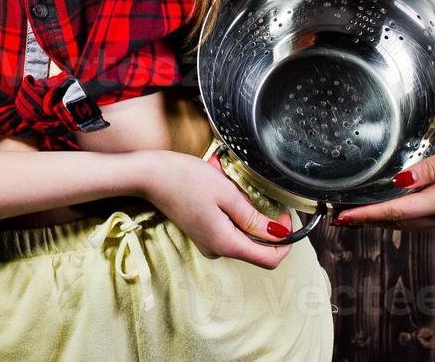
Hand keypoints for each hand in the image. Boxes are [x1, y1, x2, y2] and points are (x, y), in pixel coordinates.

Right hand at [134, 150, 297, 269]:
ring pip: (242, 232)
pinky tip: (218, 185)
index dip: (285, 240)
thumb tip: (278, 234)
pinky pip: (229, 225)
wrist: (149, 176)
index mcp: (226, 244)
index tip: (285, 215)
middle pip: (257, 245)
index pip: (270, 258)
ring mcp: (208, 242)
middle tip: (251, 189)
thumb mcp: (227, 194)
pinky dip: (230, 207)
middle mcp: (217, 249)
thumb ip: (254, 218)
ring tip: (227, 181)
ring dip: (243, 207)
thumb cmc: (186, 180)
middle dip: (261, 217)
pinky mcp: (202, 232)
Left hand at [331, 119, 434, 229]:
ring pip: (410, 223)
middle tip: (337, 216)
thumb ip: (431, 167)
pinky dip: (399, 217)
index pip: (398, 211)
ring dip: (382, 221)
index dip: (367, 215)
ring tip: (354, 216)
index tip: (341, 216)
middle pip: (400, 222)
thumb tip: (399, 182)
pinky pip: (422, 219)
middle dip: (368, 220)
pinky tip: (386, 211)